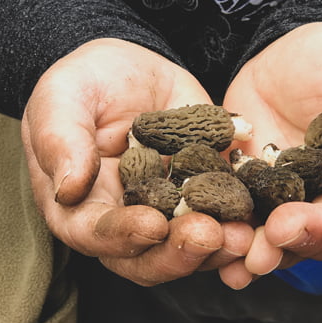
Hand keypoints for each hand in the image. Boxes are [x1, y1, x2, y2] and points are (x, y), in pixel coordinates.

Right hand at [21, 38, 253, 286]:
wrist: (130, 66)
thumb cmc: (84, 82)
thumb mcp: (63, 98)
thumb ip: (60, 140)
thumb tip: (67, 189)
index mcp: (81, 206)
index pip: (96, 234)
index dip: (124, 235)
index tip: (153, 226)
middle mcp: (126, 220)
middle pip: (148, 256)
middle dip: (179, 252)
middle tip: (209, 235)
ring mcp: (169, 212)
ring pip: (190, 247)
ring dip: (218, 247)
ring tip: (242, 232)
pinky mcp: (204, 194)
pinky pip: (224, 215)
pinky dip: (242, 218)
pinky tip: (261, 212)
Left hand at [222, 22, 321, 280]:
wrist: (281, 56)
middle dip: (308, 236)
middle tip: (282, 229)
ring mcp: (294, 204)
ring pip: (288, 240)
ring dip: (270, 252)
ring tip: (250, 256)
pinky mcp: (254, 199)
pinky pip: (246, 226)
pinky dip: (234, 245)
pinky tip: (221, 257)